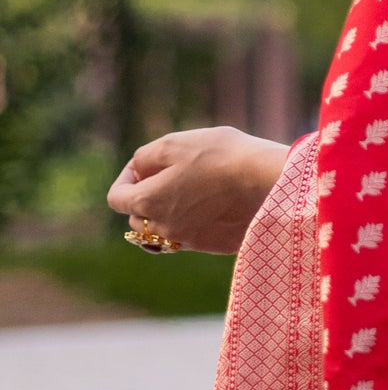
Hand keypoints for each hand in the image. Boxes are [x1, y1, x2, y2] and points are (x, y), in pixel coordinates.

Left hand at [107, 127, 289, 254]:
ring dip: (170, 212)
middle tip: (171, 174)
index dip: (125, 177)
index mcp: (148, 202)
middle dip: (146, 197)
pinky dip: (196, 222)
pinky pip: (193, 237)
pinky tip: (216, 203)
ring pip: (166, 230)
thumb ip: (146, 156)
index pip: (115, 198)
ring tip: (195, 189)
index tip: (145, 165)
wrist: (269, 182)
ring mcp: (190, 242)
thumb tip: (138, 170)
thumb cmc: (222, 156)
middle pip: (138, 218)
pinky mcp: (215, 246)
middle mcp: (163, 229)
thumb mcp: (176, 143)